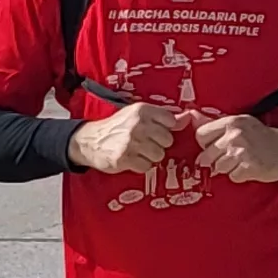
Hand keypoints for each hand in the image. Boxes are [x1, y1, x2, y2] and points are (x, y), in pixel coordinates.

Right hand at [67, 100, 185, 174]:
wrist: (90, 141)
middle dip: (158, 144)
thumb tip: (188, 118)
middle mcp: (138, 124)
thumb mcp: (137, 116)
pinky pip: (146, 166)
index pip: (171, 121)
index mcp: (142, 110)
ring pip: (159, 155)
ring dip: (150, 156)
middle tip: (144, 142)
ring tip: (137, 151)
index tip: (154, 131)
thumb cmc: (117, 128)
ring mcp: (131, 142)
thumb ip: (162, 118)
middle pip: (167, 140)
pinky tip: (130, 159)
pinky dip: (140, 165)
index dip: (165, 129)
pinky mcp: (125, 158)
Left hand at [192, 115, 277, 183]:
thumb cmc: (261, 136)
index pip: (200, 135)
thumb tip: (189, 115)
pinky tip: (248, 168)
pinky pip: (233, 177)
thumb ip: (213, 123)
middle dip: (216, 160)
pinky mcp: (249, 167)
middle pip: (206, 155)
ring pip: (218, 168)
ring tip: (241, 162)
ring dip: (228, 169)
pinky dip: (239, 175)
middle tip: (231, 157)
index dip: (206, 144)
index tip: (216, 146)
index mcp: (230, 122)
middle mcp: (234, 135)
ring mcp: (241, 152)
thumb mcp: (238, 123)